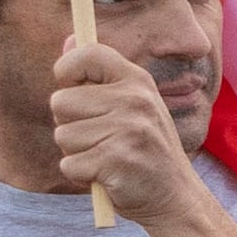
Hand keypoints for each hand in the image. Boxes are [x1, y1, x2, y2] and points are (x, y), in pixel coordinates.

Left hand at [46, 38, 202, 228]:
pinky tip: (107, 175)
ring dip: (77, 152)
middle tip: (101, 138)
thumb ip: (98, 75)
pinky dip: (81, 175)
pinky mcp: (116, 160)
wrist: (175, 196)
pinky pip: (69, 164)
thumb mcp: (130, 105)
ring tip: (107, 157)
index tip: (73, 86)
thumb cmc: (144, 149)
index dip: (68, 68)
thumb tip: (69, 40)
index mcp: (138, 81)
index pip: (88, 54)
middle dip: (69, 124)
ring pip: (62, 135)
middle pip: (60, 101)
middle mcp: (135, 100)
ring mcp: (128, 130)